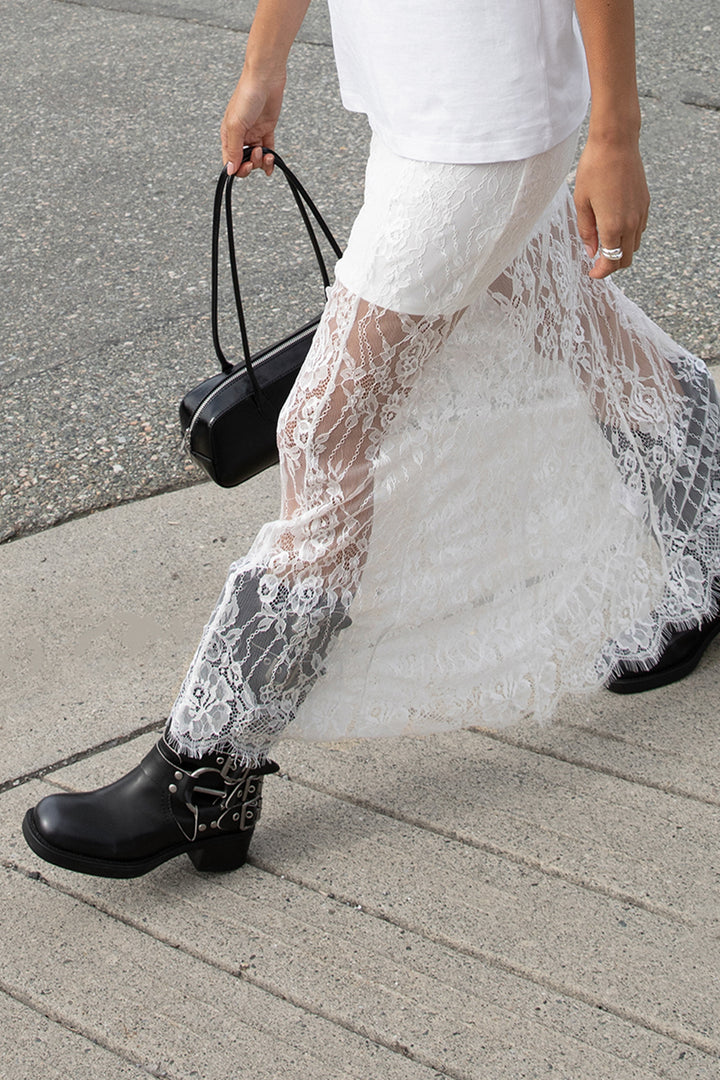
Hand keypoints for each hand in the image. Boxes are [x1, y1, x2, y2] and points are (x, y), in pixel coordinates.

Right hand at [220, 72, 285, 176]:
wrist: (265, 78)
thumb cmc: (246, 96)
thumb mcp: (236, 125)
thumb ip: (234, 149)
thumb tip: (229, 170)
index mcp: (228, 135)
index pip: (230, 161)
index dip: (238, 168)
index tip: (247, 166)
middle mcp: (240, 136)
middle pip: (243, 162)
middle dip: (251, 164)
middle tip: (257, 154)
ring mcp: (254, 133)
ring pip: (257, 158)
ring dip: (262, 161)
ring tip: (267, 154)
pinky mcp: (266, 130)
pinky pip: (268, 150)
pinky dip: (270, 160)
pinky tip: (272, 163)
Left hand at [573, 134, 649, 279]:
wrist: (616, 143)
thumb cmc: (594, 169)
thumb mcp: (581, 203)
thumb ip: (586, 231)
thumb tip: (592, 251)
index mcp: (612, 226)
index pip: (611, 262)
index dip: (601, 273)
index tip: (592, 273)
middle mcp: (631, 223)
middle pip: (626, 259)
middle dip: (612, 265)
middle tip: (597, 262)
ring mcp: (640, 213)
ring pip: (635, 245)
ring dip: (621, 251)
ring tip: (604, 244)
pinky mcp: (645, 203)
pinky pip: (639, 229)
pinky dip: (629, 236)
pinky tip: (615, 228)